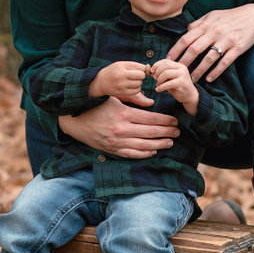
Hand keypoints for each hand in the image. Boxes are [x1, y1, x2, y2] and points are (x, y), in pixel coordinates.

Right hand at [58, 97, 179, 158]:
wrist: (75, 121)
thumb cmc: (95, 106)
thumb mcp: (113, 97)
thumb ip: (132, 100)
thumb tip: (150, 103)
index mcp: (122, 114)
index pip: (150, 119)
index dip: (164, 120)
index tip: (174, 120)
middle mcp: (121, 129)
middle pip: (150, 132)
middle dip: (166, 132)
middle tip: (177, 131)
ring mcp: (117, 142)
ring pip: (144, 145)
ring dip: (159, 144)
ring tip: (170, 142)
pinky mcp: (112, 150)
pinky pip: (132, 154)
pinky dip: (144, 154)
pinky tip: (153, 151)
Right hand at [89, 60, 152, 104]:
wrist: (100, 82)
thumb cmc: (113, 71)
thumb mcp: (122, 64)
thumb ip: (135, 66)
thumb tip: (148, 70)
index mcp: (122, 67)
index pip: (140, 68)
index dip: (143, 69)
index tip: (140, 70)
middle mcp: (121, 76)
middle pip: (141, 76)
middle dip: (140, 76)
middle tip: (135, 76)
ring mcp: (122, 86)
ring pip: (139, 84)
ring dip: (138, 83)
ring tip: (131, 81)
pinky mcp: (122, 93)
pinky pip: (136, 91)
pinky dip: (136, 89)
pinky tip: (131, 86)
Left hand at [151, 58, 198, 114]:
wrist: (190, 96)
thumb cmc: (178, 86)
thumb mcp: (170, 78)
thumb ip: (162, 74)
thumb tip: (151, 72)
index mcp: (179, 65)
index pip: (165, 61)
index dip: (156, 65)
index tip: (151, 71)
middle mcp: (182, 68)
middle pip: (165, 66)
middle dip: (157, 72)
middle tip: (154, 79)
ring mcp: (183, 75)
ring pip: (166, 73)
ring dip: (159, 80)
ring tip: (157, 85)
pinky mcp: (182, 83)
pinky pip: (168, 83)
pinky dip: (161, 87)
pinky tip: (158, 90)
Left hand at [167, 4, 253, 81]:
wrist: (253, 16)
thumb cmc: (230, 17)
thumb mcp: (212, 16)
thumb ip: (198, 24)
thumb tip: (186, 32)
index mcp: (206, 25)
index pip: (186, 39)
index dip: (175, 50)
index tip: (168, 60)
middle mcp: (214, 32)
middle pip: (194, 49)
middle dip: (184, 62)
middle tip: (177, 73)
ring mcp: (226, 40)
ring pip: (209, 58)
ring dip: (199, 70)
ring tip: (192, 79)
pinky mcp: (237, 48)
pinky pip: (225, 62)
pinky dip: (216, 72)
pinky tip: (209, 79)